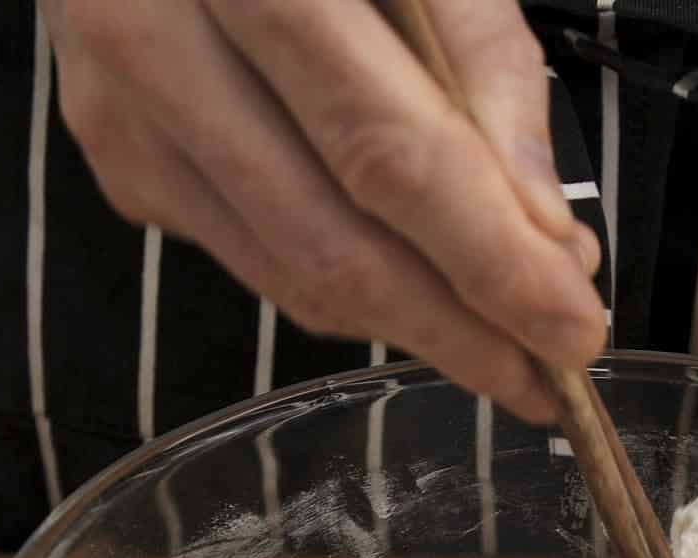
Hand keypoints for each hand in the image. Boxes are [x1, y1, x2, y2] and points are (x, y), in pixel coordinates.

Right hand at [40, 0, 605, 419]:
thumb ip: (486, 71)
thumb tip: (545, 237)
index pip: (389, 157)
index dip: (489, 263)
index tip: (571, 330)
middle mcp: (154, 42)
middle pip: (337, 246)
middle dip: (460, 334)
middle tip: (546, 374)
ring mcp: (127, 116)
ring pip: (296, 278)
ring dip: (414, 330)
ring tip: (502, 345)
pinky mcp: (126, 162)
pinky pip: (263, 266)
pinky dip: (353, 295)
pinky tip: (416, 292)